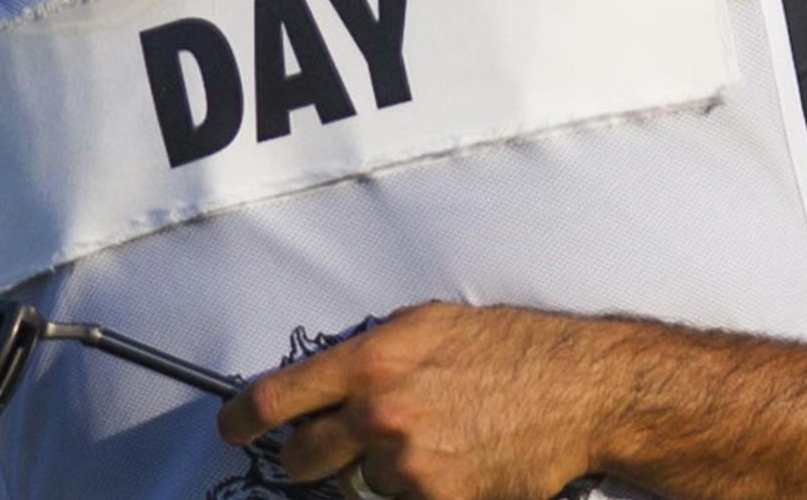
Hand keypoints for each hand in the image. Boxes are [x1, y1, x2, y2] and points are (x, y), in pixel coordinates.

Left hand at [219, 304, 605, 499]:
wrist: (576, 389)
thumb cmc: (506, 346)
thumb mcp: (426, 324)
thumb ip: (366, 354)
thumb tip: (320, 384)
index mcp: (370, 361)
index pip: (274, 399)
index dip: (238, 420)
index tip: (230, 429)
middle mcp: (380, 414)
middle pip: (300, 459)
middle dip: (307, 457)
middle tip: (330, 448)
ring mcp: (407, 466)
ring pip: (355, 486)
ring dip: (375, 472)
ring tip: (428, 440)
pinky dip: (416, 490)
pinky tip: (452, 462)